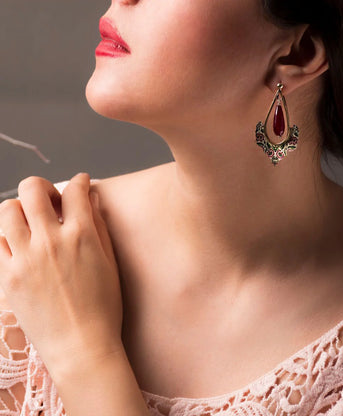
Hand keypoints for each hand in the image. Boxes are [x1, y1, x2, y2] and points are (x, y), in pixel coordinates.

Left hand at [0, 173, 123, 373]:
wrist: (81, 345)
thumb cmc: (104, 306)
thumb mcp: (109, 262)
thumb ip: (99, 225)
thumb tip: (91, 198)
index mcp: (81, 236)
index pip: (75, 191)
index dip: (79, 181)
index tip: (80, 182)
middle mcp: (50, 241)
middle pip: (32, 190)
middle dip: (43, 187)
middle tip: (50, 201)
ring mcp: (24, 259)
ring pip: (6, 210)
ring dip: (19, 209)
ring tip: (30, 223)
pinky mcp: (7, 277)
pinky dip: (6, 237)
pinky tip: (18, 245)